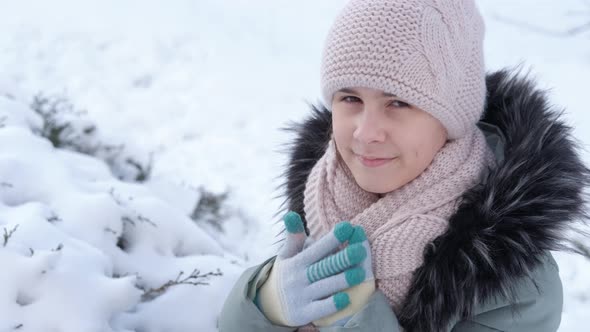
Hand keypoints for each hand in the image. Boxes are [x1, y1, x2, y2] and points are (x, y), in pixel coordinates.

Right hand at [255, 211, 368, 326]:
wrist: (268, 304)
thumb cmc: (286, 273)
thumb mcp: (286, 255)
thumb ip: (293, 236)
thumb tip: (291, 213)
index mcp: (297, 261)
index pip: (317, 249)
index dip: (332, 239)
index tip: (348, 227)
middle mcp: (299, 278)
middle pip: (323, 266)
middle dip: (341, 258)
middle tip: (360, 250)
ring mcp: (301, 296)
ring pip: (325, 287)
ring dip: (342, 280)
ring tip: (360, 273)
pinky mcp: (304, 313)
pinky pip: (320, 309)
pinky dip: (332, 304)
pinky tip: (346, 299)